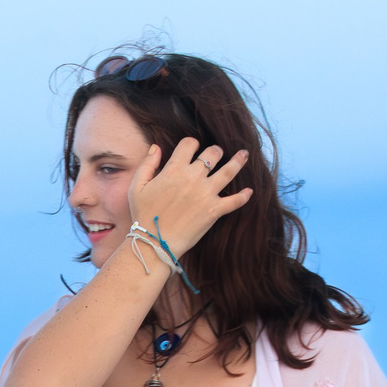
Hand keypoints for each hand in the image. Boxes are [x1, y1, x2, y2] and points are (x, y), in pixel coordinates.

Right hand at [127, 137, 252, 257]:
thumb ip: (147, 164)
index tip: (192, 148)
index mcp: (175, 169)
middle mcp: (194, 177)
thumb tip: (156, 147)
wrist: (154, 242)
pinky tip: (249, 192)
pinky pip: (235, 201)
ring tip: (244, 155)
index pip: (189, 144)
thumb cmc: (143, 215)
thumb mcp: (137, 187)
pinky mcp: (215, 210)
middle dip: (215, 151)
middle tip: (216, 153)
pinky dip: (244, 196)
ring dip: (238, 161)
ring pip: (229, 171)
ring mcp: (206, 193)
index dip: (191, 144)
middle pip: (212, 153)